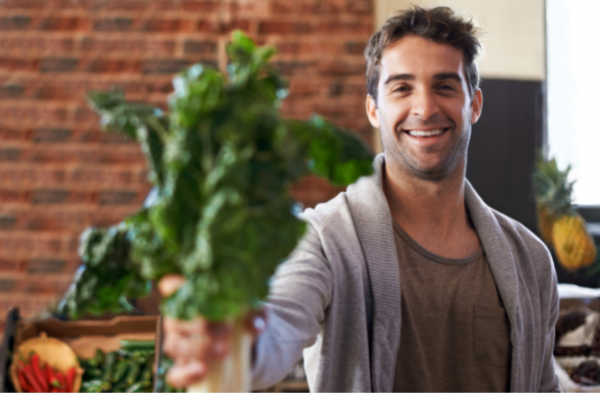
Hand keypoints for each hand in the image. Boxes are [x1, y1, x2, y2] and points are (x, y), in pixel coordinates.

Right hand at [158, 274, 265, 388]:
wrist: (245, 341)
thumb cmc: (243, 315)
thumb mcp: (253, 310)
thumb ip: (256, 313)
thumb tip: (254, 325)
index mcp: (189, 296)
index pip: (170, 285)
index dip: (178, 287)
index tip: (202, 293)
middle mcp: (177, 317)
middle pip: (175, 319)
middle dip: (201, 326)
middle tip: (227, 332)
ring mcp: (177, 342)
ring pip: (174, 345)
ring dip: (199, 349)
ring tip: (225, 352)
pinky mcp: (182, 367)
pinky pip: (174, 374)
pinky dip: (187, 374)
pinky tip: (204, 371)